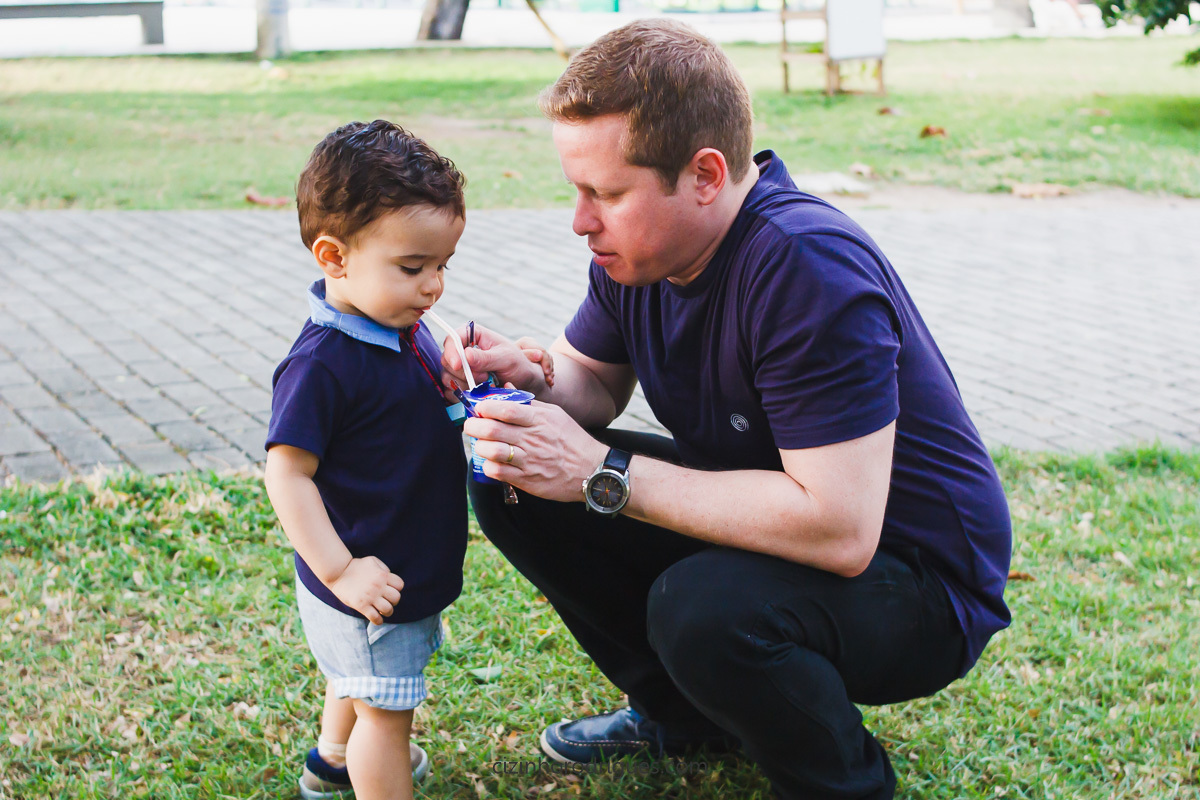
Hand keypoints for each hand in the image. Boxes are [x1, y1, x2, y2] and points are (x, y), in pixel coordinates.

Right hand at [325, 556, 403, 624]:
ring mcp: (370, 597)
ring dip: (387, 612)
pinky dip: (378, 621)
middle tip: (387, 601)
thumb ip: (383, 568)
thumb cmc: (356, 566)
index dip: (397, 589)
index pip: (400, 585)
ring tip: (383, 611)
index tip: (390, 590)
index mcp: (382, 575)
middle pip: (396, 598)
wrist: (338, 572)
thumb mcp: (372, 561)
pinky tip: (376, 618)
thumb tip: (390, 577)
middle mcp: (378, 586)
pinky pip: (375, 618)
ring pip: (388, 609)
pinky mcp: (361, 606)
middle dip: (393, 601)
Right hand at [441, 324, 547, 395]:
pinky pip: (451, 391)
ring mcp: (459, 367)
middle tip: (485, 377)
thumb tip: (466, 355)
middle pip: (447, 360)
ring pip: (447, 377)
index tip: (458, 365)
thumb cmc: (517, 363)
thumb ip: (486, 357)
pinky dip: (462, 395)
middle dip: (463, 372)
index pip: (452, 339)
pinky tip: (478, 393)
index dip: (452, 352)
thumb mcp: (506, 358)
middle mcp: (462, 350)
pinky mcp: (459, 383)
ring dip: (464, 384)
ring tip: (486, 383)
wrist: (522, 380)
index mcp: (473, 335)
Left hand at [463, 399, 608, 502]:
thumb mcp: (555, 415)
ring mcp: (529, 460)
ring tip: (481, 444)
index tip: (479, 408)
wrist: (591, 470)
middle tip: (472, 425)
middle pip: (493, 429)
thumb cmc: (572, 440)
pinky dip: (489, 465)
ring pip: (492, 451)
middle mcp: (533, 439)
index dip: (486, 407)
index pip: (507, 409)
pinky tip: (491, 461)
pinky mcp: (527, 479)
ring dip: (480, 446)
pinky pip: (499, 472)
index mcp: (540, 420)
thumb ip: (529, 403)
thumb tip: (506, 387)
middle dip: (474, 425)